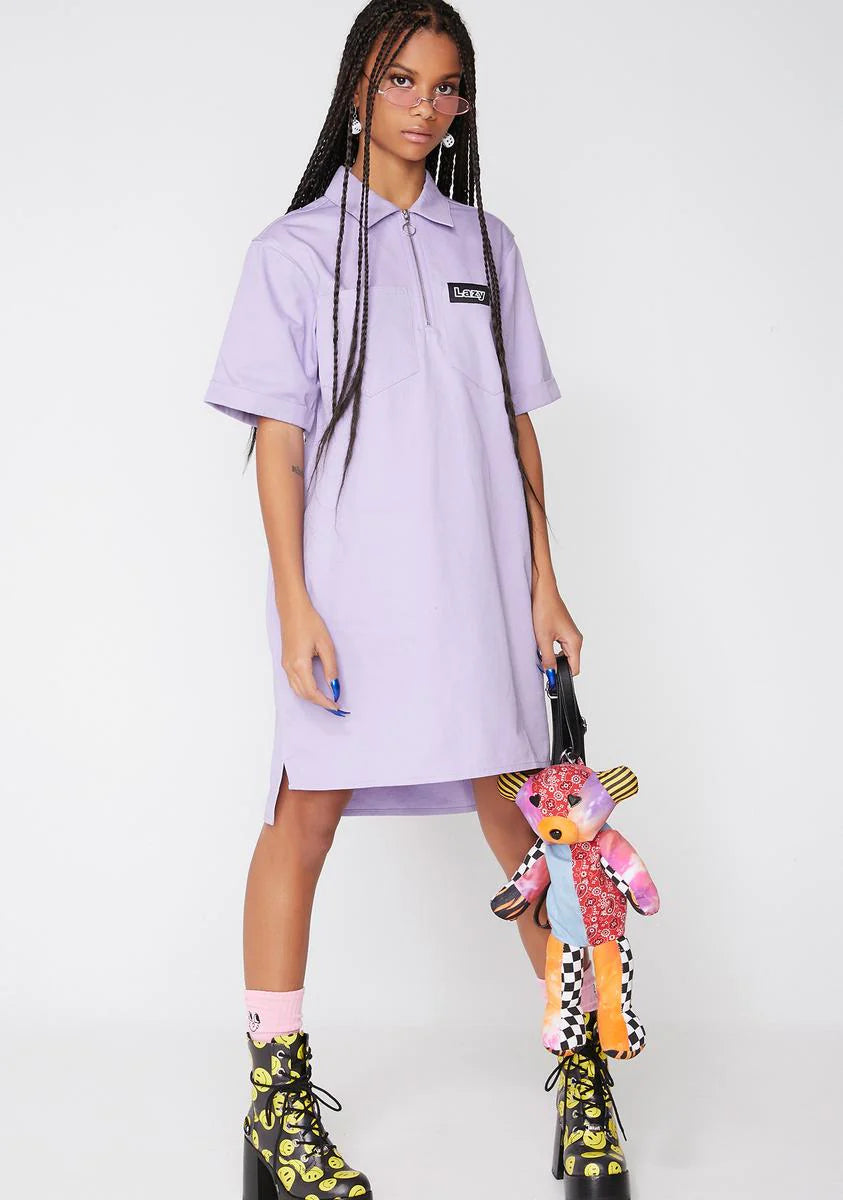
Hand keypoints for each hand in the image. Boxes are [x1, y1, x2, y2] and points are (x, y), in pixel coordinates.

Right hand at [278, 599, 348, 714]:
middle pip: (303, 694)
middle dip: (318, 702)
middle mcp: (289, 668)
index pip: (312, 692)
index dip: (324, 702)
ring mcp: (285, 665)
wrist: (292, 610)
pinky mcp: (285, 662)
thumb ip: (330, 668)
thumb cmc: (310, 623)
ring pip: (297, 690)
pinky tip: (315, 688)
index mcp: (300, 665)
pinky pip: (293, 683)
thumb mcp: (326, 645)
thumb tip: (334, 685)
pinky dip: (304, 690)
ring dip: (311, 697)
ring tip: (326, 698)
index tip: (336, 706)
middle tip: (333, 704)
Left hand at [532, 578, 582, 677]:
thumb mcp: (543, 638)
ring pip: (563, 655)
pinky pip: (560, 647)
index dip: (562, 676)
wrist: (543, 591)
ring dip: (552, 657)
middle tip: (542, 666)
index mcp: (575, 642)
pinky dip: (551, 649)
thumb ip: (547, 659)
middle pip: (569, 663)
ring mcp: (570, 634)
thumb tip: (551, 674)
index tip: (550, 679)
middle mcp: (575, 639)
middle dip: (556, 667)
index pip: (574, 669)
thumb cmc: (545, 609)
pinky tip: (541, 644)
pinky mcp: (563, 630)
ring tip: (539, 651)